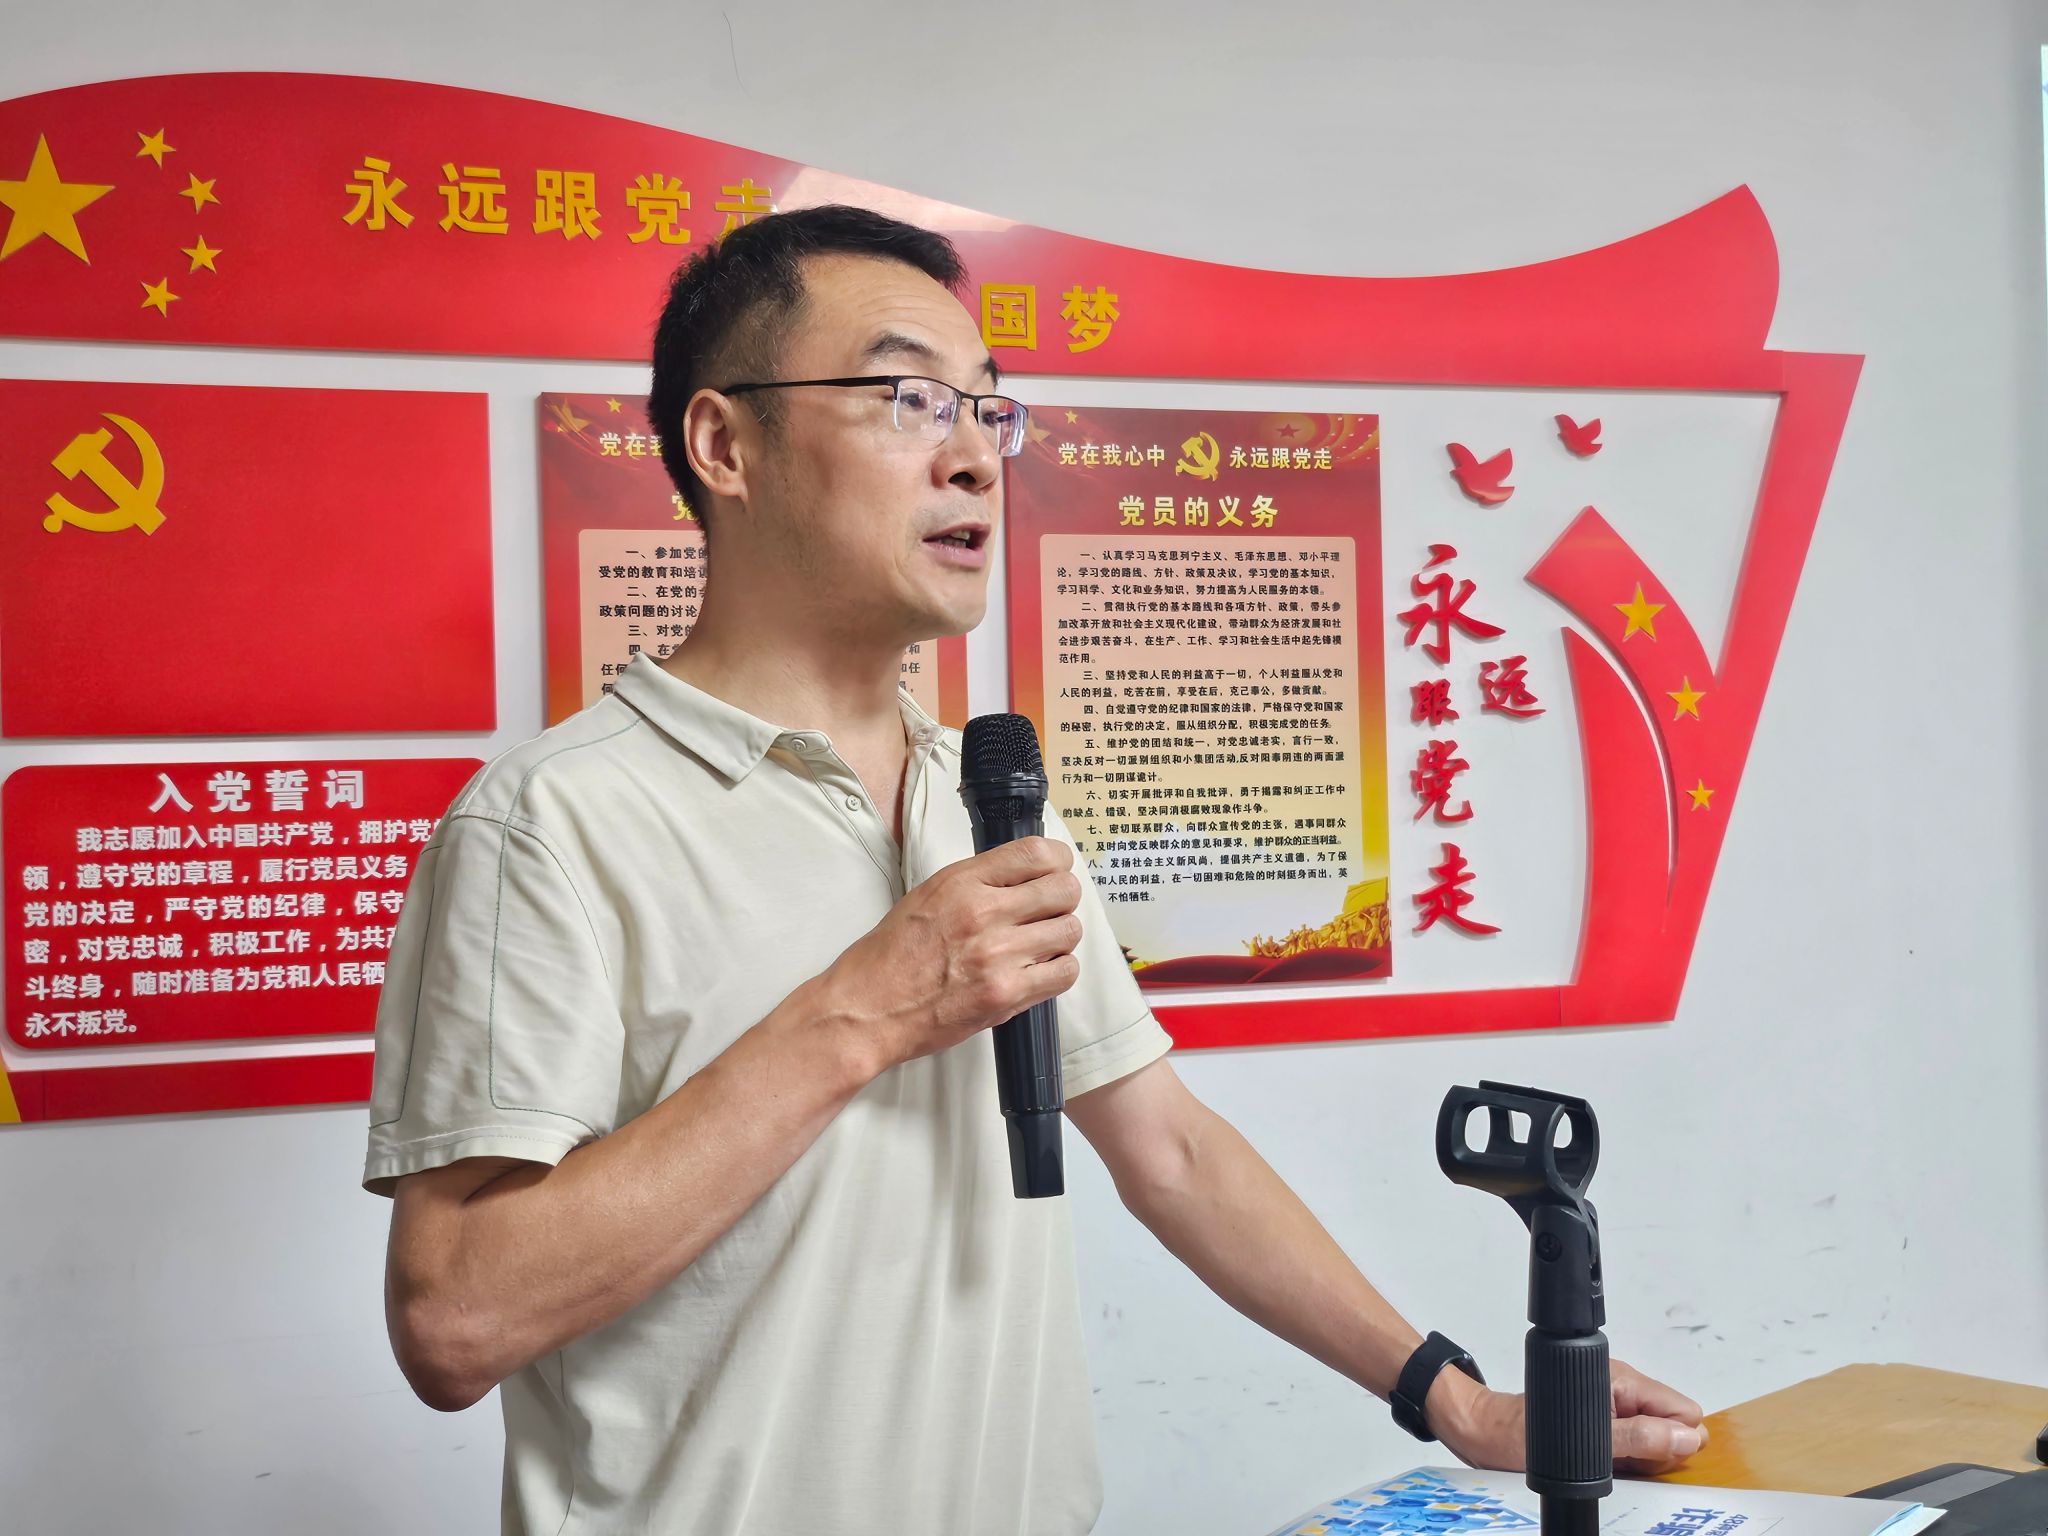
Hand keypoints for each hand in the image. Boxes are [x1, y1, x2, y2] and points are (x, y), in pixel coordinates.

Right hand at [819, 836, 1083, 1075]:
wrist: (867, 1009)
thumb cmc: (889, 957)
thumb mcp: (927, 896)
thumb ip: (976, 883)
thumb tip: (1022, 876)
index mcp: (961, 883)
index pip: (1036, 853)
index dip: (1057, 860)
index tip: (1056, 869)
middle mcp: (983, 913)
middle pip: (1063, 890)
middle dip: (1061, 899)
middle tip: (1048, 910)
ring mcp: (998, 955)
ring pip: (1069, 930)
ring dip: (1059, 936)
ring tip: (1039, 945)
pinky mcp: (1006, 994)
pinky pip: (1064, 972)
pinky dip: (1058, 970)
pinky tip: (1038, 971)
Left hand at [1435, 1357, 1707, 1475]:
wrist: (1485, 1435)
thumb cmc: (1519, 1430)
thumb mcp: (1586, 1441)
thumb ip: (1639, 1438)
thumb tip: (1684, 1438)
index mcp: (1621, 1381)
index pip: (1684, 1411)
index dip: (1677, 1439)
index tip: (1652, 1455)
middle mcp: (1621, 1392)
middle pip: (1673, 1430)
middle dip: (1658, 1453)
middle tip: (1622, 1460)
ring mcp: (1614, 1410)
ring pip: (1656, 1444)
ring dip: (1641, 1462)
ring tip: (1607, 1462)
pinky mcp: (1605, 1428)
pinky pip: (1635, 1452)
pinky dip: (1626, 1465)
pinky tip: (1603, 1466)